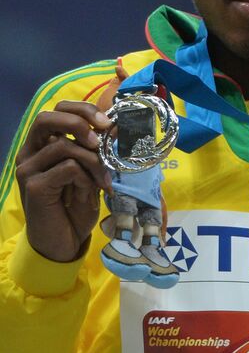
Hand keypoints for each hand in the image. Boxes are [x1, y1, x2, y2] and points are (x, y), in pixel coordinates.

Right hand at [14, 101, 112, 261]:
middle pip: (47, 117)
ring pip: (65, 145)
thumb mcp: (90, 174)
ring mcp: (28, 169)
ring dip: (94, 162)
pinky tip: (89, 194)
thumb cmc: (76, 207)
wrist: (63, 242)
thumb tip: (116, 128)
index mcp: (42, 146)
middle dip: (80, 121)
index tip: (108, 123)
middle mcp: (29, 153)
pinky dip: (86, 178)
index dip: (83, 110)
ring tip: (103, 182)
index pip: (56, 110)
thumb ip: (94, 152)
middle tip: (102, 138)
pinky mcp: (34, 186)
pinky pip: (68, 168)